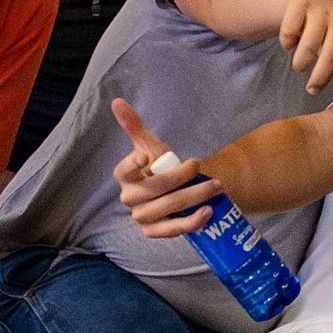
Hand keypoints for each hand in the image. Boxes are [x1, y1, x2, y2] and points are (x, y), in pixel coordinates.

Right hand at [110, 98, 223, 237]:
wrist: (176, 189)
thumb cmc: (159, 164)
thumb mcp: (149, 144)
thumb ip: (133, 125)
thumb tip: (117, 101)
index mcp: (125, 176)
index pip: (123, 171)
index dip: (132, 164)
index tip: (146, 156)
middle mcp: (129, 198)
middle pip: (154, 189)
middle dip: (181, 177)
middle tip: (200, 165)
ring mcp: (141, 217)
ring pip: (167, 208)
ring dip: (194, 197)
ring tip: (216, 186)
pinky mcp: (154, 231)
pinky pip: (171, 230)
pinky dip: (190, 223)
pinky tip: (207, 212)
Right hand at [277, 0, 332, 101]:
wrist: (305, 2)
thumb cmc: (330, 36)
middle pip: (332, 54)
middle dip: (321, 76)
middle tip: (312, 89)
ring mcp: (320, 9)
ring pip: (308, 45)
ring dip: (300, 62)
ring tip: (299, 65)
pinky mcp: (299, 4)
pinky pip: (290, 32)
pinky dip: (287, 42)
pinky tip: (290, 42)